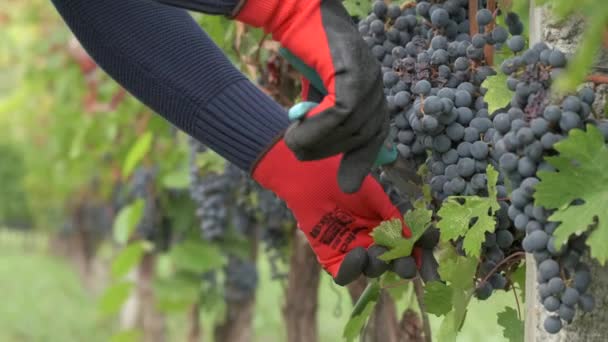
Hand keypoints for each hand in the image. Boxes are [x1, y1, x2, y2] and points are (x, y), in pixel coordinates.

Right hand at [236, 0, 388, 192]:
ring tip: (292, 140)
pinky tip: (295, 128)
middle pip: (363, 134)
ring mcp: (368, 76)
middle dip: (328, 150)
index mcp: (372, 91)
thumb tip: (320, 159)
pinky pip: (340, 112)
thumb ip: (326, 121)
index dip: (362, 161)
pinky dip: (316, 127)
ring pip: (350, 126)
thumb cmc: (306, 52)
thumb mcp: (319, 94)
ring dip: (316, 141)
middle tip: (297, 149)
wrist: (297, 12)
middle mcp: (376, 83)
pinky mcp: (353, 70)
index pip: (376, 133)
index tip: (348, 185)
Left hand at [252, 137, 416, 284]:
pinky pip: (344, 275)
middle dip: (402, 266)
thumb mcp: (375, 197)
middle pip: (392, 263)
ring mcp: (351, 251)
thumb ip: (392, 217)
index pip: (408, 247)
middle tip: (405, 264)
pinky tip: (358, 254)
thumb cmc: (345, 182)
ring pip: (371, 270)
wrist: (313, 178)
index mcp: (385, 228)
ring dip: (378, 264)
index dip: (421, 254)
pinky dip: (353, 269)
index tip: (430, 258)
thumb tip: (413, 237)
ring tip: (375, 250)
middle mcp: (371, 242)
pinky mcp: (331, 257)